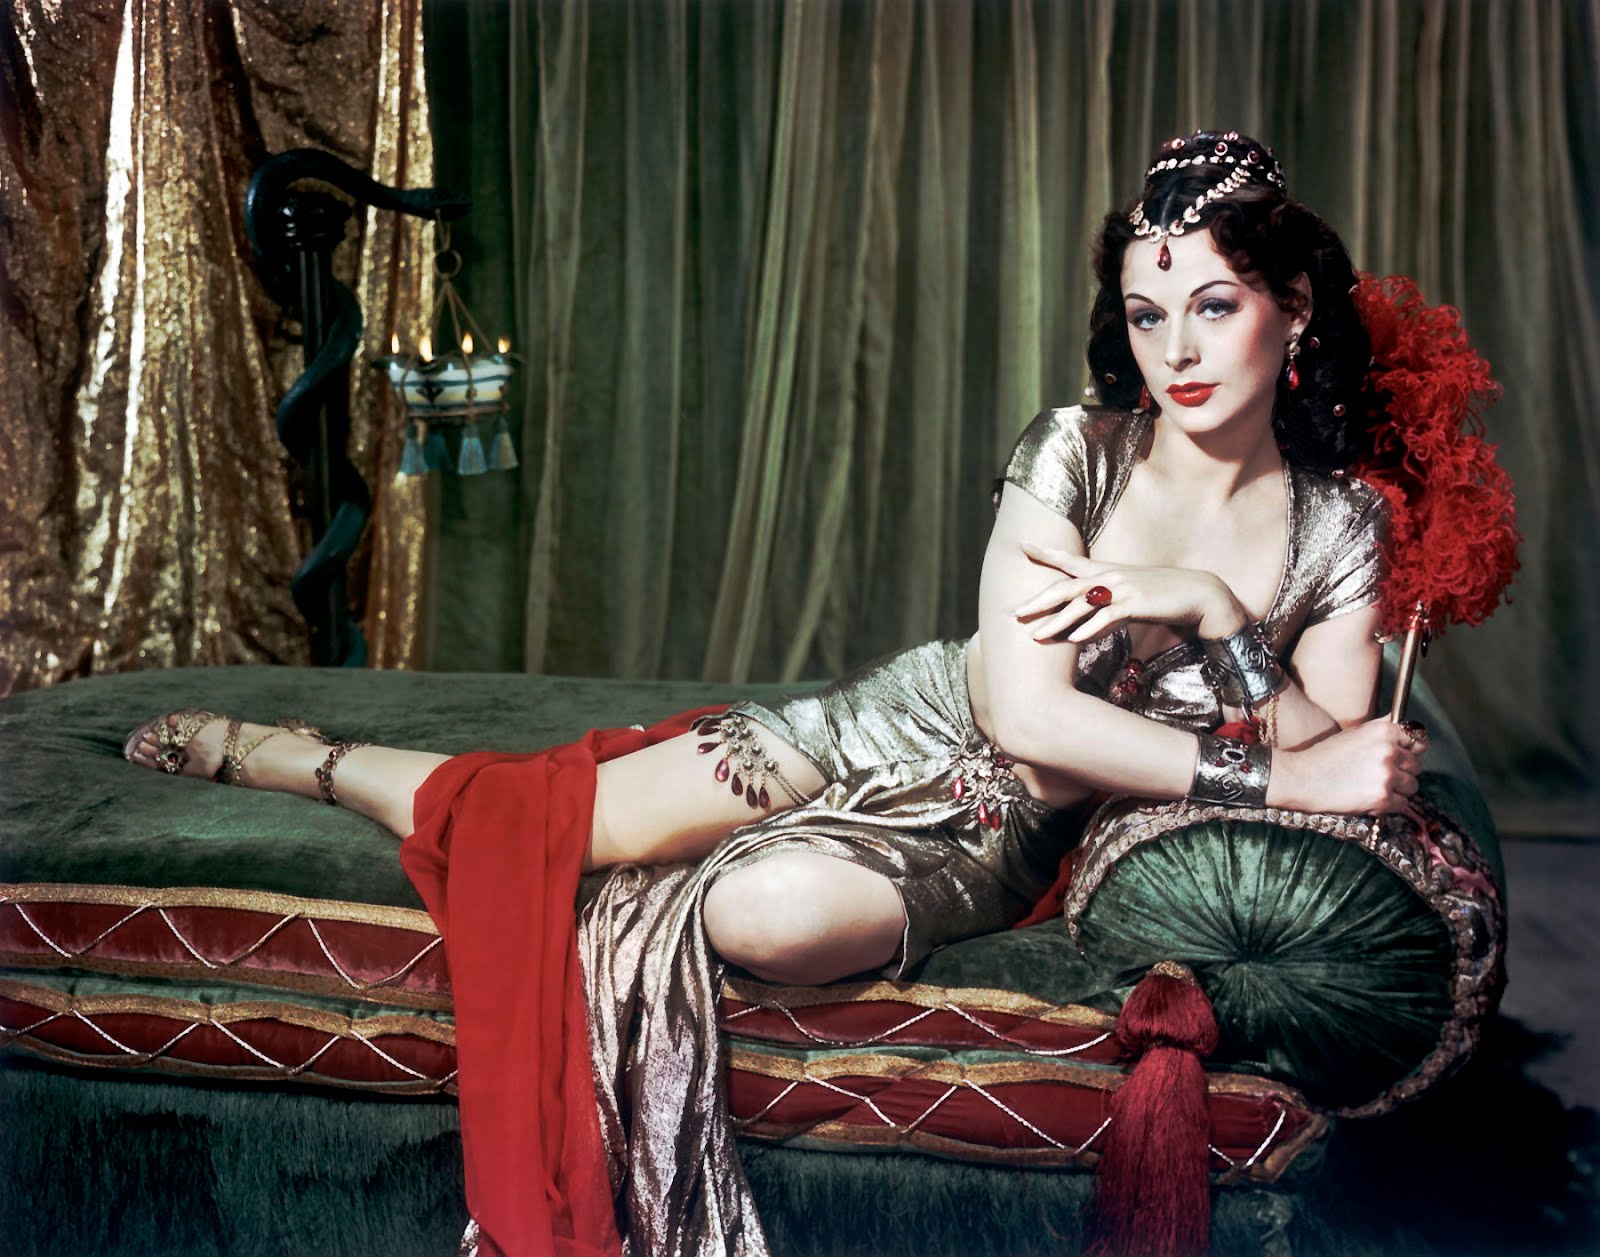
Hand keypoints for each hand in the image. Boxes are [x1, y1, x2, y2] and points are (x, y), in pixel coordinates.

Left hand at [1013, 544, 1247, 643]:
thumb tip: (1082, 626)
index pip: (1070, 560)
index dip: (1046, 552)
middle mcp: (1110, 576)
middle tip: (1014, 612)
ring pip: (1082, 605)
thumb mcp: (1128, 599)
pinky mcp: (1136, 603)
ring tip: (1036, 635)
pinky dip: (1090, 628)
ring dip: (1057, 621)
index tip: (1022, 545)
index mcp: (1106, 572)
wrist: (1198, 594)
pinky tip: (1074, 638)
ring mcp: (1123, 589)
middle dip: (1039, 600)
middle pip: (1066, 586)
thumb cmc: (1162, 597)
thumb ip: (1103, 609)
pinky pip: (1108, 617)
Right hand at [1268, 718, 1428, 814]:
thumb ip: (1383, 728)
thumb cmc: (1326, 755)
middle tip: (1378, 774)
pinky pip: (1403, 804)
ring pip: (1412, 786)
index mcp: (1384, 731)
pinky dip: (1390, 805)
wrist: (1302, 778)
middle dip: (1402, 772)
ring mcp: (1387, 776)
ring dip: (1398, 789)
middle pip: (1417, 766)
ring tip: (1374, 787)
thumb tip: (1409, 725)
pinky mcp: (1382, 798)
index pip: (1419, 741)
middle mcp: (1389, 751)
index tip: (1402, 757)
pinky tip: (1371, 799)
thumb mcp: (1355, 733)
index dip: (1411, 751)